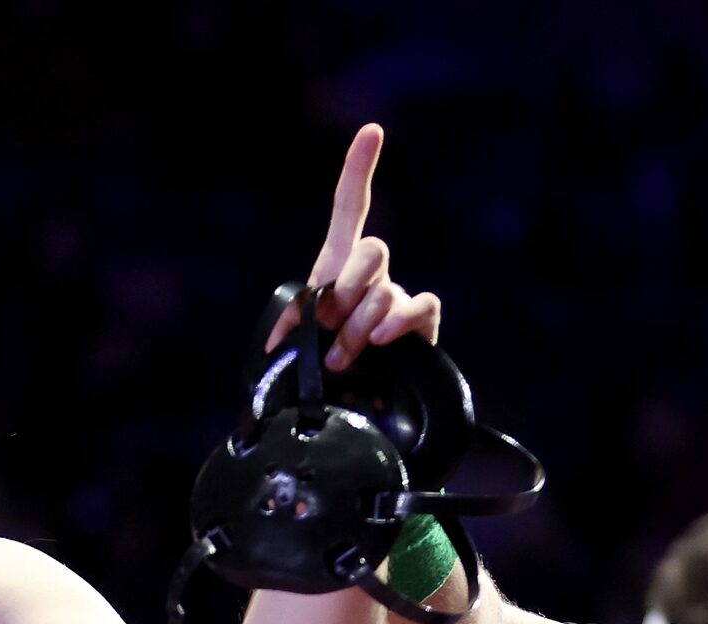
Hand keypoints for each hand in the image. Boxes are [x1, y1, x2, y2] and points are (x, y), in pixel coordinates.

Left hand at [263, 123, 442, 371]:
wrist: (353, 407)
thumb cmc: (320, 371)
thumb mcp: (297, 342)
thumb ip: (294, 325)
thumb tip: (285, 336)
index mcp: (339, 265)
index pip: (352, 207)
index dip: (360, 170)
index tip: (372, 131)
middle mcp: (374, 275)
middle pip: (373, 251)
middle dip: (345, 290)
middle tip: (329, 324)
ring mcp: (400, 297)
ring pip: (386, 291)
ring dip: (358, 328)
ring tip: (345, 357)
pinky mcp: (422, 324)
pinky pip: (421, 306)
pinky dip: (399, 322)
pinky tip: (383, 341)